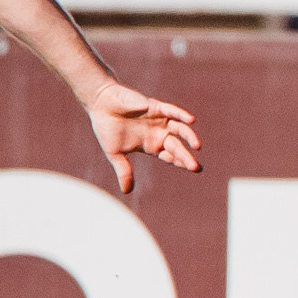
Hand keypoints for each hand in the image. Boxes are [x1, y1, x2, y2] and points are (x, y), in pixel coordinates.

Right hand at [84, 83, 202, 194]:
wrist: (100, 105)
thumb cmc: (107, 128)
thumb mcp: (115, 154)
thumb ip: (123, 171)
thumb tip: (126, 192)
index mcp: (151, 145)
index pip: (170, 156)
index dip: (181, 163)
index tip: (193, 170)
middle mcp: (158, 132)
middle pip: (176, 146)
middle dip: (186, 157)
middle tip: (196, 168)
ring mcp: (158, 120)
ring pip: (179, 129)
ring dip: (189, 136)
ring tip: (197, 146)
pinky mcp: (155, 107)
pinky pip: (171, 110)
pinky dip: (181, 114)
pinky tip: (191, 120)